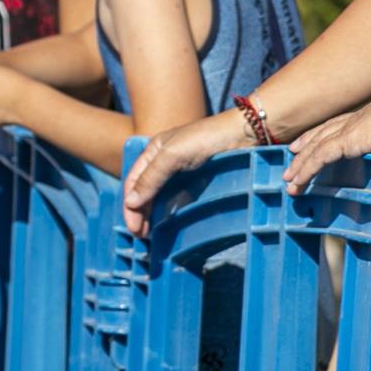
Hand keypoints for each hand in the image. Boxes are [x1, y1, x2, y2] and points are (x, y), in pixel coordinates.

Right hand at [122, 110, 246, 235]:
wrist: (241, 135)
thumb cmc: (204, 139)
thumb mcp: (171, 156)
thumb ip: (151, 178)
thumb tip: (131, 203)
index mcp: (152, 151)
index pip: (133, 180)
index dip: (130, 204)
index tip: (133, 227)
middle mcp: (163, 162)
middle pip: (144, 190)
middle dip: (138, 212)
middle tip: (139, 235)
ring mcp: (180, 173)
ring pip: (159, 196)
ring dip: (151, 214)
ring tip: (149, 233)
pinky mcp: (196, 182)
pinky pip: (176, 198)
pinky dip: (168, 211)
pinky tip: (166, 222)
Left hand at [283, 82, 370, 192]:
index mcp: (361, 119)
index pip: (330, 128)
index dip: (314, 137)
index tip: (300, 147)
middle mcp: (349, 122)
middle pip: (317, 138)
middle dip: (301, 153)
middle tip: (290, 167)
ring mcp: (346, 130)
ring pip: (314, 149)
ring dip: (300, 166)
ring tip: (289, 181)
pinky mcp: (346, 140)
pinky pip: (320, 156)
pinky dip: (307, 169)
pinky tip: (299, 180)